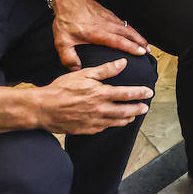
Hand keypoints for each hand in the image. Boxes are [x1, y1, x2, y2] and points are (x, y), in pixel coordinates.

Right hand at [35, 59, 152, 134]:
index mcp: (100, 94)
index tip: (149, 92)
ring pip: (116, 122)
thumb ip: (105, 70)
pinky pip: (103, 128)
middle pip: (125, 111)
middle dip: (137, 109)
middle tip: (146, 107)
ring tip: (133, 116)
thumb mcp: (84, 74)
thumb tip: (123, 63)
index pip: (126, 94)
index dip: (140, 93)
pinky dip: (112, 125)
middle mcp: (100, 109)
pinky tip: (114, 122)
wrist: (43, 109)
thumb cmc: (61, 89)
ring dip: (127, 118)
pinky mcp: (86, 130)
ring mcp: (93, 122)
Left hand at [50, 0, 148, 69]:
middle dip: (140, 42)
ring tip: (145, 43)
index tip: (142, 52)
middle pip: (129, 34)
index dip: (131, 47)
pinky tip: (132, 33)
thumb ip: (69, 58)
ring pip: (128, 27)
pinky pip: (124, 22)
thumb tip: (76, 69)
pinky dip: (131, 29)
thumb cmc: (66, 19)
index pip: (119, 41)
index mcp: (98, 33)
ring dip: (138, 35)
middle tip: (149, 50)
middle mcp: (107, 25)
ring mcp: (109, 18)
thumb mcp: (62, 42)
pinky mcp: (108, 14)